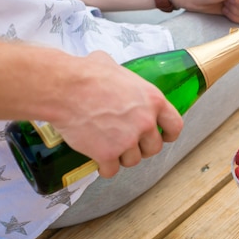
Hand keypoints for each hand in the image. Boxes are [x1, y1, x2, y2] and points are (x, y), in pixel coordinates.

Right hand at [50, 51, 182, 177]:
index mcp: (153, 100)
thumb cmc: (87, 74)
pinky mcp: (108, 154)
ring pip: (133, 160)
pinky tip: (99, 161)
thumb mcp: (115, 68)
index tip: (164, 137)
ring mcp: (128, 140)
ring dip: (122, 157)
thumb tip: (117, 78)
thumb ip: (125, 80)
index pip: (175, 125)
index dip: (169, 134)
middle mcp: (145, 122)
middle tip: (128, 142)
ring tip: (109, 147)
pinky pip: (111, 170)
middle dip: (142, 147)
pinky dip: (105, 168)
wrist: (64, 88)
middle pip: (154, 147)